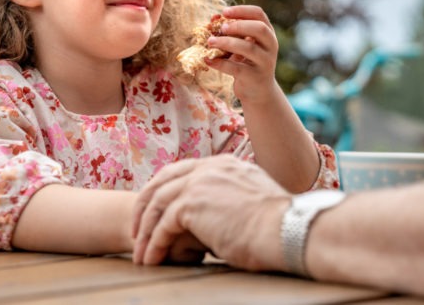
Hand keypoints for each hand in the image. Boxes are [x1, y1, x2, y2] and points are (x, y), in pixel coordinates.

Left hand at [131, 156, 290, 270]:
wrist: (286, 229)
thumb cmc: (279, 224)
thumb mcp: (255, 198)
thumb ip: (236, 196)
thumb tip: (231, 211)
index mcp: (224, 164)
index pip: (184, 170)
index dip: (166, 189)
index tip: (156, 208)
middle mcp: (209, 168)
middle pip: (163, 181)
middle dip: (145, 205)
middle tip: (137, 229)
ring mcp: (198, 184)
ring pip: (158, 204)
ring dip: (145, 231)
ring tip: (140, 252)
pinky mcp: (191, 206)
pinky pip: (162, 226)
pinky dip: (153, 244)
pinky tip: (151, 259)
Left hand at [205, 5, 279, 103]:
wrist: (259, 92)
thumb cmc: (247, 62)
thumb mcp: (243, 45)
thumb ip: (232, 32)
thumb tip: (213, 18)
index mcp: (268, 33)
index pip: (259, 14)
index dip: (241, 10)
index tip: (224, 12)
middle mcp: (270, 46)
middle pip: (259, 29)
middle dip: (238, 25)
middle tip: (222, 27)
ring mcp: (264, 62)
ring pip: (248, 48)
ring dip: (226, 42)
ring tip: (210, 41)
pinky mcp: (254, 77)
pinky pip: (236, 68)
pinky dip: (219, 63)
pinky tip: (208, 60)